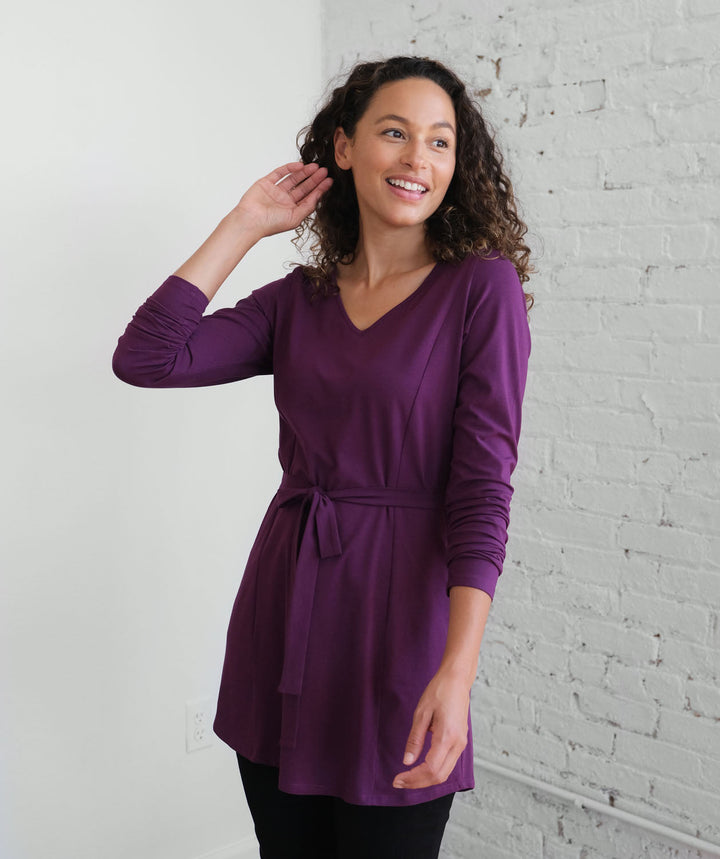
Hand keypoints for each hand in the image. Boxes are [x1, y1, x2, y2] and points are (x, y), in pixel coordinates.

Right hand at [232, 161, 332, 238]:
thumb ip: (308, 206)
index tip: (329, 181)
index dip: (319, 189)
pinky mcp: (266, 183)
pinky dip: (290, 168)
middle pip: (303, 187)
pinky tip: (300, 166)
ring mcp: (275, 191)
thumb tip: (319, 196)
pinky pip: (280, 173)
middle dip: (314, 179)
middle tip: (324, 170)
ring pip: (293, 178)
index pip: (308, 197)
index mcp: (292, 210)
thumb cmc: (271, 224)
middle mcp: (284, 200)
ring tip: (315, 167)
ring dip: (304, 172)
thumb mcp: (295, 218)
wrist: (251, 221)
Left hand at [392, 670, 469, 789]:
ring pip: (445, 773)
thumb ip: (415, 739)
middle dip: (418, 783)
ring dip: (426, 780)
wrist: (457, 680)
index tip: (397, 779)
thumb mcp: (422, 713)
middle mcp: (458, 744)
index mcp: (447, 736)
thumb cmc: (439, 692)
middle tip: (399, 782)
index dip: (413, 778)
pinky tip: (420, 769)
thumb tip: (407, 761)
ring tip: (407, 778)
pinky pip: (448, 764)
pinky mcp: (460, 741)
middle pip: (439, 777)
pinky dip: (434, 771)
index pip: (431, 769)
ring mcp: (461, 743)